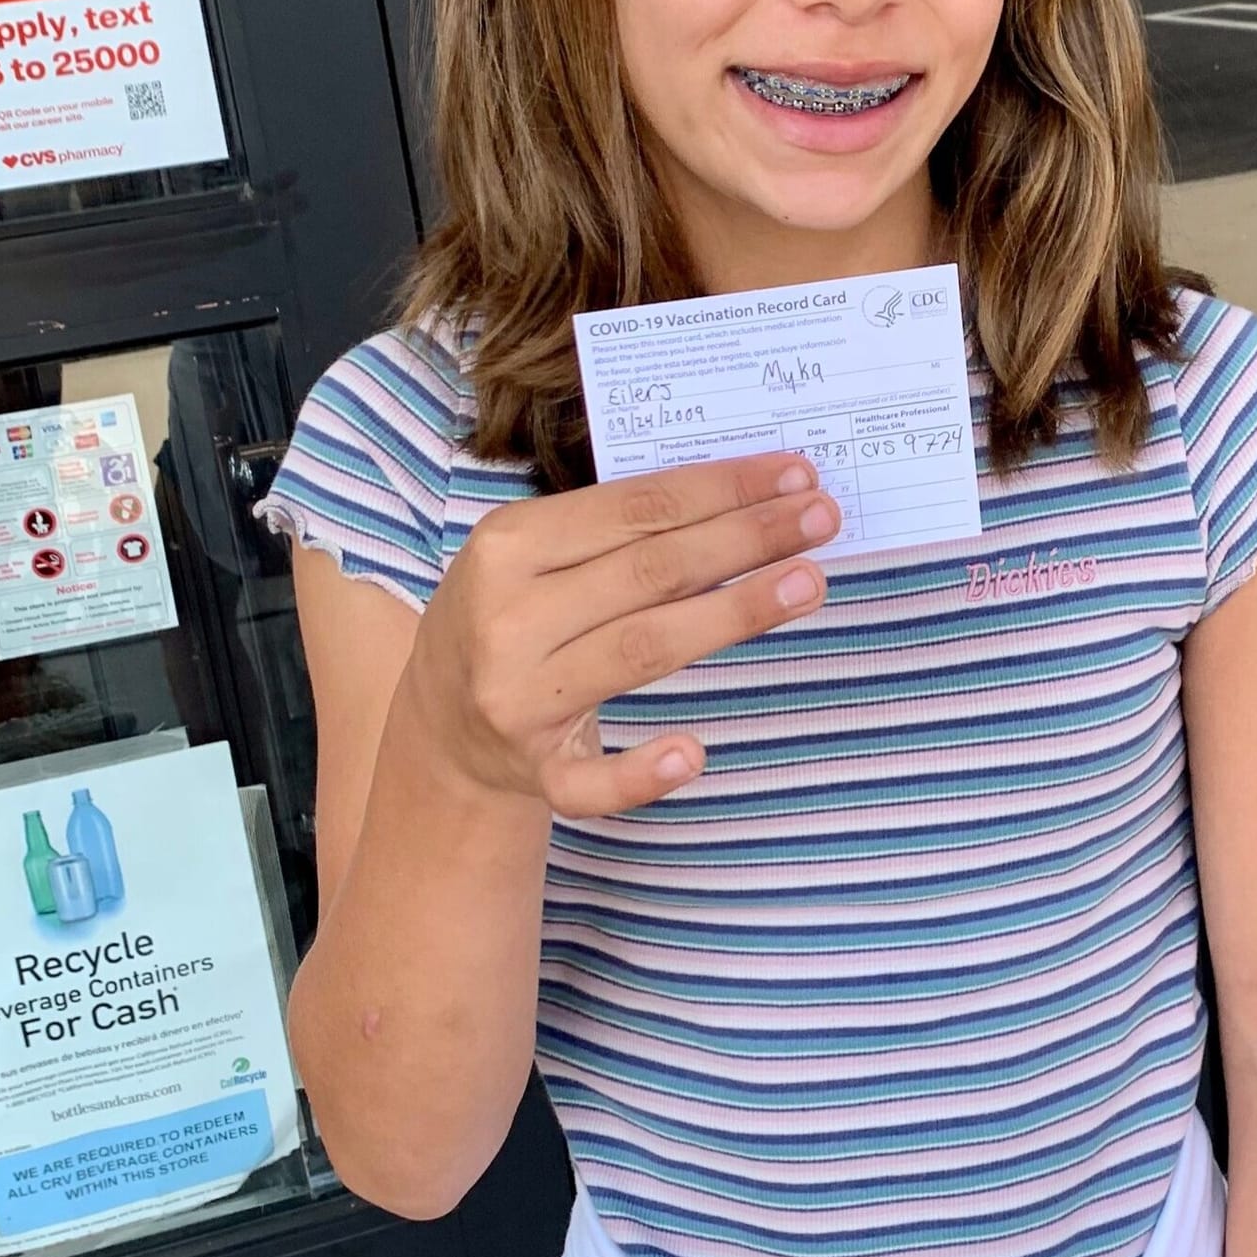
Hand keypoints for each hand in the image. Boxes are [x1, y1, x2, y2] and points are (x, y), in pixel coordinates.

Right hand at [402, 451, 838, 814]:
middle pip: (650, 572)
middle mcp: (506, 619)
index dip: (721, 489)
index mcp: (507, 546)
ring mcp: (516, 699)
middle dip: (745, 539)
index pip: (635, 508)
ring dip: (734, 614)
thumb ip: (612, 533)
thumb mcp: (531, 559)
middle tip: (821, 517)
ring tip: (808, 582)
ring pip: (641, 651)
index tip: (794, 474)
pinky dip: (641, 772)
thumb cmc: (509, 623)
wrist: (435, 728)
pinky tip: (695, 752)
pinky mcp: (531, 772)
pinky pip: (591, 782)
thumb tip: (741, 501)